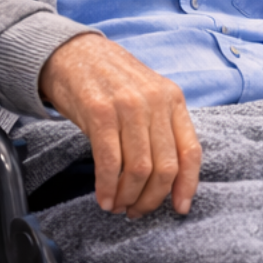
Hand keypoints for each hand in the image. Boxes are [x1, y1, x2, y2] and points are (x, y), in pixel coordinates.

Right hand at [37, 33, 200, 218]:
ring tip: (118, 206)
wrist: (71, 51)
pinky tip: (103, 198)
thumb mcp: (146, 95)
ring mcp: (129, 106)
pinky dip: (107, 187)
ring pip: (139, 169)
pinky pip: (110, 162)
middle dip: (152, 198)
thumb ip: (161, 126)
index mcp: (173, 100)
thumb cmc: (109, 79)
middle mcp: (155, 102)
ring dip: (128, 196)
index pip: (191, 152)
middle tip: (137, 211)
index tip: (180, 208)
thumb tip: (167, 176)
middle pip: (165, 167)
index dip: (188, 185)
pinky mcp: (100, 112)